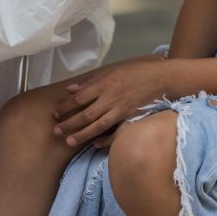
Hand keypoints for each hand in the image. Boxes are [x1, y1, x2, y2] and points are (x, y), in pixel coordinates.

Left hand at [51, 59, 172, 145]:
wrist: (160, 78)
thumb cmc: (135, 72)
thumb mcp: (111, 71)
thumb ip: (91, 81)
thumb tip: (71, 89)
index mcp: (104, 84)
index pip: (79, 98)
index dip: (65, 107)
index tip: (55, 114)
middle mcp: (110, 98)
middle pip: (85, 114)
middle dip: (69, 124)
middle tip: (56, 131)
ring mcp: (120, 109)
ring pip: (97, 126)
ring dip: (82, 135)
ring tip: (69, 142)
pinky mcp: (130, 118)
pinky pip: (115, 131)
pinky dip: (105, 139)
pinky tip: (95, 144)